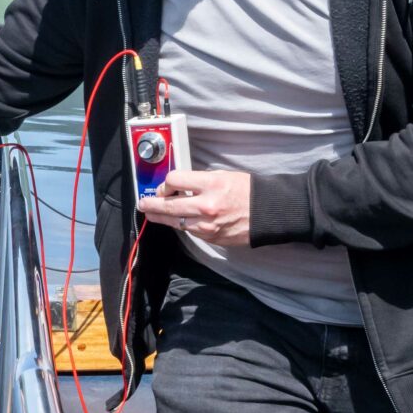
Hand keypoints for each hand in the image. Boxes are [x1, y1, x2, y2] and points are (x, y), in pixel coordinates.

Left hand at [136, 169, 251, 246]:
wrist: (268, 213)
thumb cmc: (248, 191)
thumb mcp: (223, 176)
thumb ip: (199, 181)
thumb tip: (179, 185)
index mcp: (211, 184)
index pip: (174, 180)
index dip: (166, 182)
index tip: (165, 185)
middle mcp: (207, 205)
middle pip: (167, 205)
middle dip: (151, 204)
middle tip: (144, 203)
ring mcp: (207, 224)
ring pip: (174, 221)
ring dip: (161, 217)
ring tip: (152, 214)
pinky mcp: (210, 236)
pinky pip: (189, 230)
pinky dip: (182, 224)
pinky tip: (178, 220)